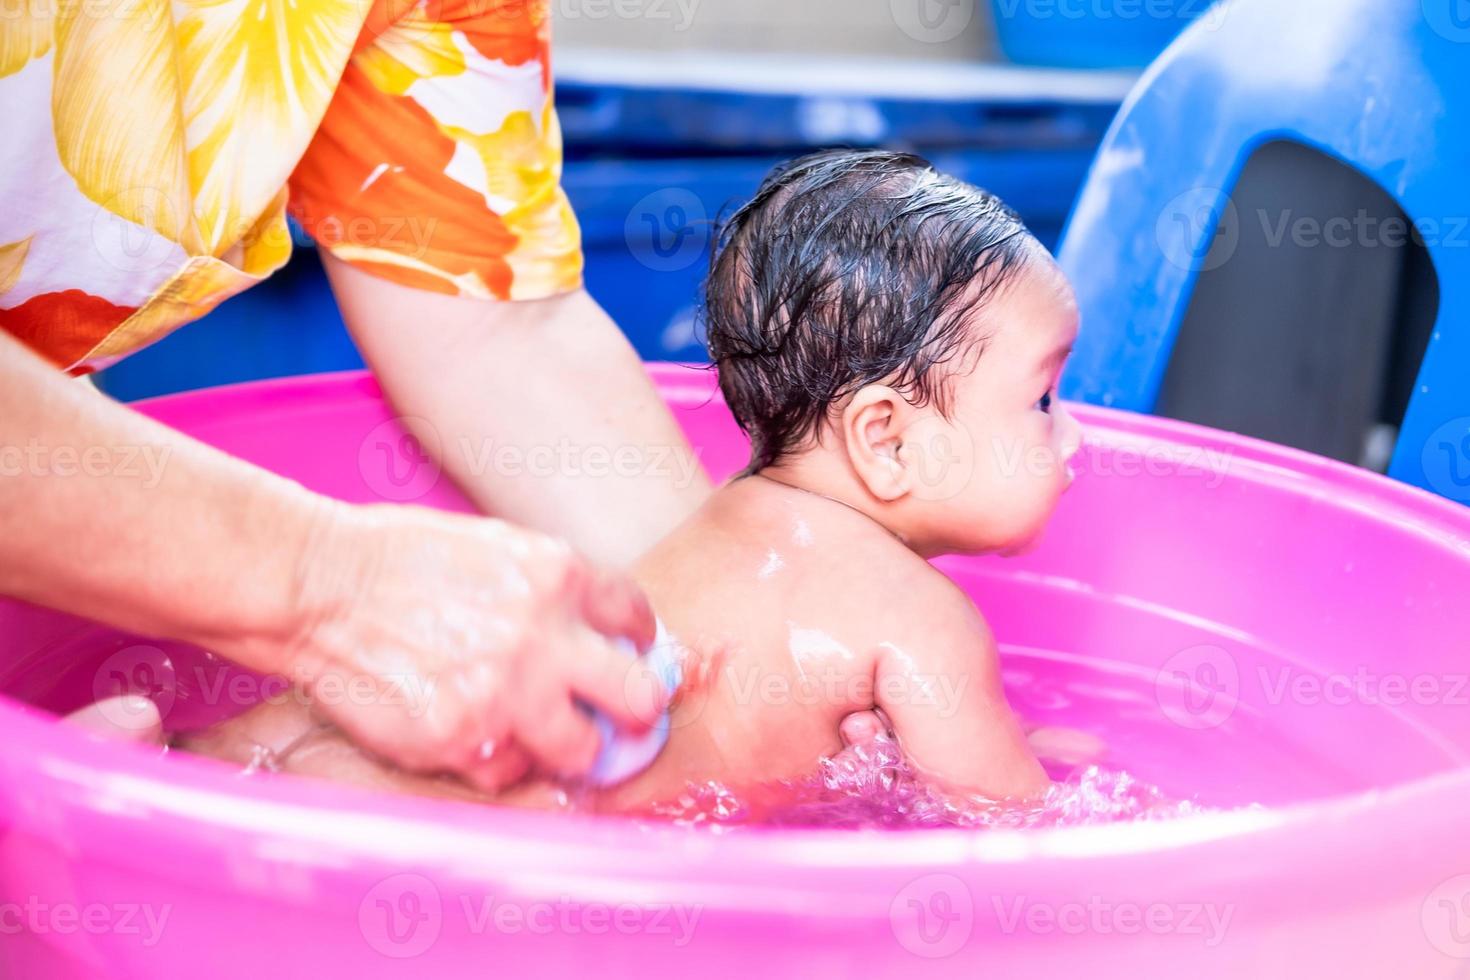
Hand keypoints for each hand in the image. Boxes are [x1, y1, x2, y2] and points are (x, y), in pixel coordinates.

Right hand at [231, 502, 664, 790]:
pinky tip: (477, 733)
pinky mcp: (459, 738)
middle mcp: (543, 636)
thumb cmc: (400, 558)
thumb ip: (555, 588)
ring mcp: (504, 693)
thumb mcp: (497, 546)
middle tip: (621, 716)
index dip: (636, 642)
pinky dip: (500, 761)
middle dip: (637, 709)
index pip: (637, 619)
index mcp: (557, 575)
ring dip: (568, 746)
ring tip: (544, 734)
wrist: (319, 584)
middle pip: (640, 695)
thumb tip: (602, 630)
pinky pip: (508, 773)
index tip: (626, 655)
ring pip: (581, 750)